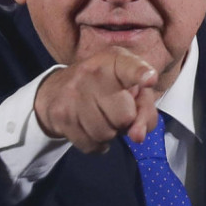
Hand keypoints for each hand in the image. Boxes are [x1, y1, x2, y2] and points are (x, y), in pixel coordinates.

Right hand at [33, 47, 159, 152]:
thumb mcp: (130, 89)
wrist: (56, 90)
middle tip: (115, 110)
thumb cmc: (104, 88)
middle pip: (125, 116)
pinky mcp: (60, 114)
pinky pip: (90, 144)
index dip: (140, 74)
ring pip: (106, 134)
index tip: (149, 79)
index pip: (130, 67)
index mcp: (114, 61)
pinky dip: (95, 144)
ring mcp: (73, 93)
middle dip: (124, 121)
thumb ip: (145, 109)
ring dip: (109, 133)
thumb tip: (137, 136)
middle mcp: (92, 72)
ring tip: (102, 118)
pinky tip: (91, 129)